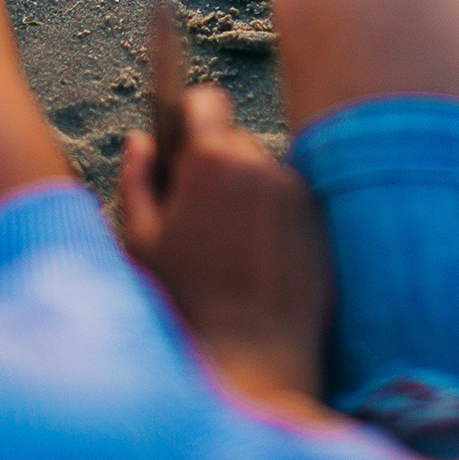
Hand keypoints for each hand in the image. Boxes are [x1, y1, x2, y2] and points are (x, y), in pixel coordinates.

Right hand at [120, 85, 333, 416]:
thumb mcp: (141, 240)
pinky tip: (255, 260)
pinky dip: (274, 218)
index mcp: (213, 161)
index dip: (188, 116)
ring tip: (226, 244)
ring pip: (264, 172)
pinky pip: (290, 203)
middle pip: (234, 139)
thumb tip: (140, 142)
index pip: (205, 102)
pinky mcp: (321, 221)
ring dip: (246, 191)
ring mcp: (298, 193)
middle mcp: (262, 166)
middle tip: (196, 212)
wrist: (253, 357)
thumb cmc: (187, 303)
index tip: (180, 140)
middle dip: (215, 163)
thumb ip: (137, 180)